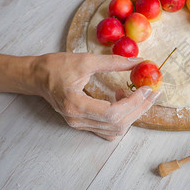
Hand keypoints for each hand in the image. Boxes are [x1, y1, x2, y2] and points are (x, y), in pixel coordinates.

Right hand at [33, 53, 159, 140]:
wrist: (37, 77)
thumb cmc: (56, 67)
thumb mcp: (86, 60)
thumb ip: (114, 62)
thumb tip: (139, 62)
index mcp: (75, 105)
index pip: (112, 113)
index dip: (134, 103)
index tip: (148, 89)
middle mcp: (78, 120)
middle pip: (117, 124)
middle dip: (139, 108)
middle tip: (153, 92)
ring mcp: (80, 125)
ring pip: (115, 129)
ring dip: (132, 113)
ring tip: (136, 93)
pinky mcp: (83, 123)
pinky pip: (108, 129)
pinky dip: (122, 118)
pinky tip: (123, 100)